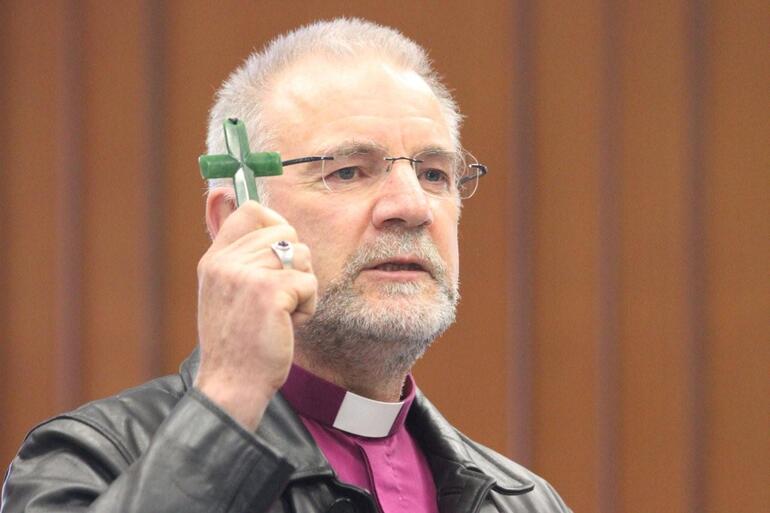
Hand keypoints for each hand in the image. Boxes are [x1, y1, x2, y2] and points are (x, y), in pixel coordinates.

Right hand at [194, 201, 316, 429]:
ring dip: (302, 286)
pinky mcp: (270, 292)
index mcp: (214, 259)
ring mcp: (246, 274)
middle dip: (295, 264)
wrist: (231, 385)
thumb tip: (274, 229)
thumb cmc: (238, 343)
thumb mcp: (226, 293)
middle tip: (280, 297)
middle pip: (286, 232)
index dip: (274, 222)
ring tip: (282, 313)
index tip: (281, 251)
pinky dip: (307, 307)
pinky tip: (288, 325)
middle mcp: (226, 261)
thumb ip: (242, 260)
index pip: (249, 210)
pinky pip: (308, 282)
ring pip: (302, 255)